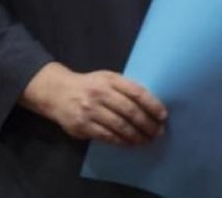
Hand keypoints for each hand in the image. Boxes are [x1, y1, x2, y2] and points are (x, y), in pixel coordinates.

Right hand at [20, 62, 165, 144]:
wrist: (58, 92)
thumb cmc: (89, 85)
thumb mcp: (107, 79)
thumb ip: (125, 88)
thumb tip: (151, 105)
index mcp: (110, 80)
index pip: (136, 92)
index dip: (152, 105)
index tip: (163, 115)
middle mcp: (100, 93)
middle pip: (130, 111)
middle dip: (147, 123)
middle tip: (158, 132)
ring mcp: (90, 110)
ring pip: (119, 126)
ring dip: (136, 135)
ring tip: (146, 140)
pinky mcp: (82, 125)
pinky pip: (107, 136)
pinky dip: (121, 141)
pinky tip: (130, 143)